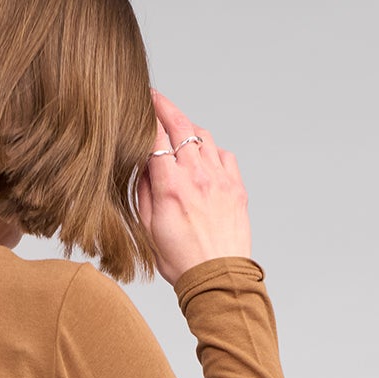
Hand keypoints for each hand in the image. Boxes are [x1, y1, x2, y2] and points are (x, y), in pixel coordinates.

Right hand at [135, 89, 250, 284]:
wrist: (217, 279)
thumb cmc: (180, 261)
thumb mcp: (148, 229)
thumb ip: (144, 191)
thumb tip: (144, 164)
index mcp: (170, 186)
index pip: (157, 135)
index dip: (148, 113)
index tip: (142, 101)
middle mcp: (197, 176)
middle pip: (181, 125)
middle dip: (166, 106)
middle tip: (156, 97)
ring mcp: (220, 179)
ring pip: (203, 136)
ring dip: (188, 129)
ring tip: (179, 131)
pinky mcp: (237, 187)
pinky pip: (224, 155)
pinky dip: (211, 150)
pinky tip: (204, 159)